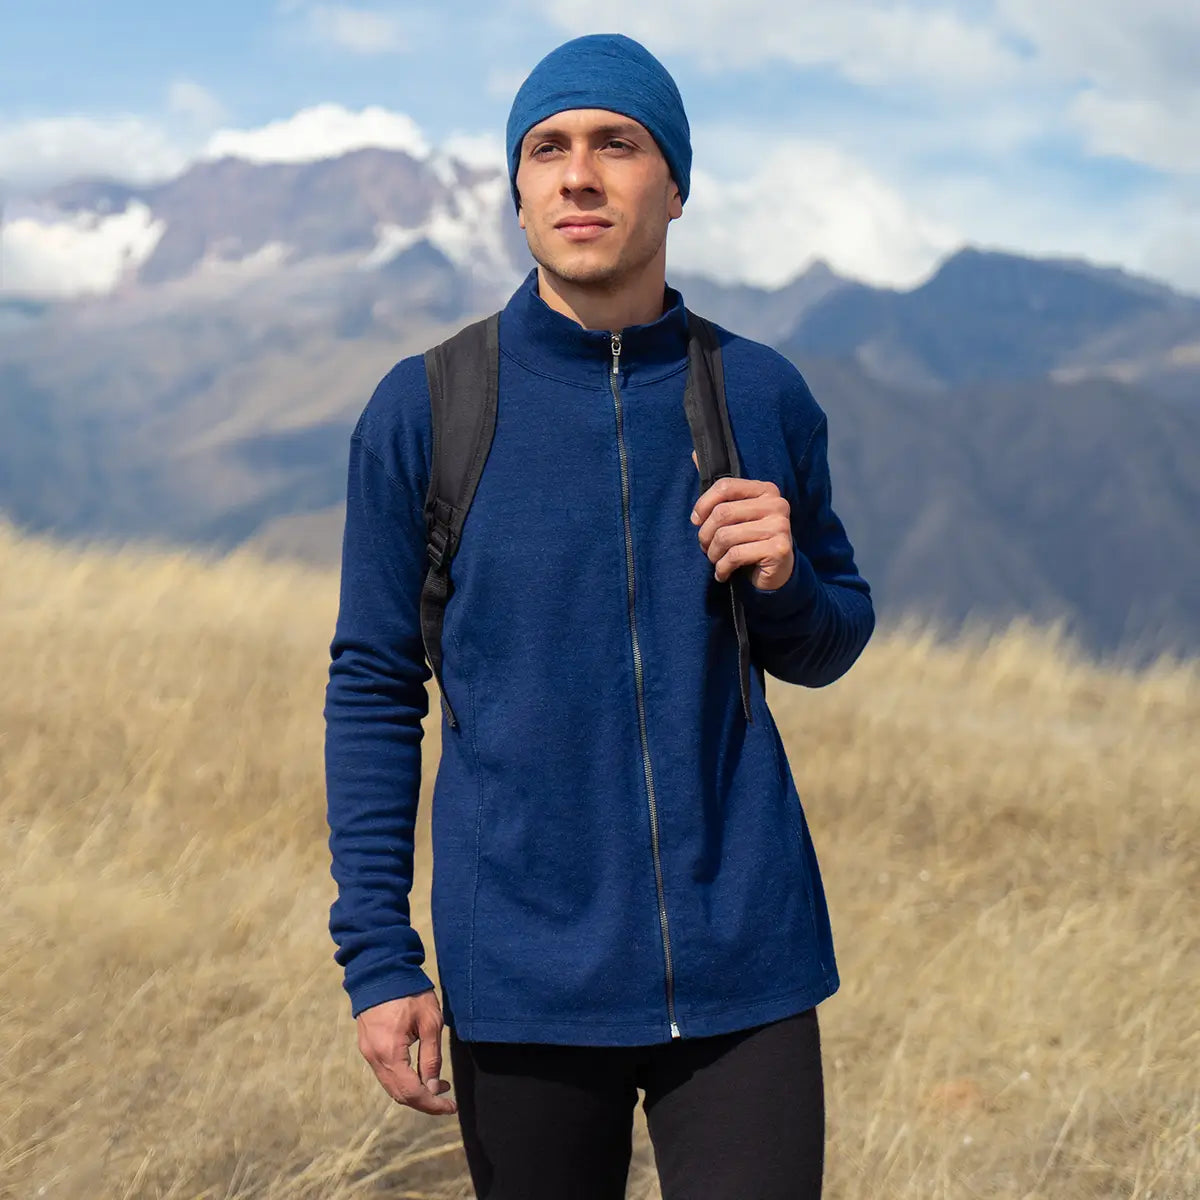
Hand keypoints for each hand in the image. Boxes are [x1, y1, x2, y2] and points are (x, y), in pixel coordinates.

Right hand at [356, 988, 457, 1115]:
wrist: (381, 969)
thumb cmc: (409, 992)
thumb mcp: (430, 1022)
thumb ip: (431, 1058)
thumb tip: (433, 1088)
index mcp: (390, 1053)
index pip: (411, 1093)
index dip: (432, 1105)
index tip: (451, 1107)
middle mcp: (374, 1058)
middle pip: (399, 1094)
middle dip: (424, 1101)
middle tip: (447, 1098)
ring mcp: (368, 1053)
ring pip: (391, 1086)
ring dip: (414, 1091)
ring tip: (438, 1084)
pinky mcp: (368, 1046)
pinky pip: (386, 1073)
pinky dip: (404, 1080)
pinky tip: (419, 1072)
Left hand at [690, 450, 794, 589]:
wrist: (777, 572)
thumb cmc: (751, 539)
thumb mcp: (735, 511)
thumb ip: (718, 487)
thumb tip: (694, 453)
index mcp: (766, 490)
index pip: (725, 486)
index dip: (703, 504)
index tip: (696, 521)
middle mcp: (777, 504)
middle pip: (722, 513)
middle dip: (706, 534)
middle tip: (705, 547)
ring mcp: (781, 526)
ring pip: (726, 536)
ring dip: (713, 554)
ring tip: (715, 560)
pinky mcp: (779, 549)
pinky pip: (736, 555)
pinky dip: (723, 567)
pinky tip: (723, 573)